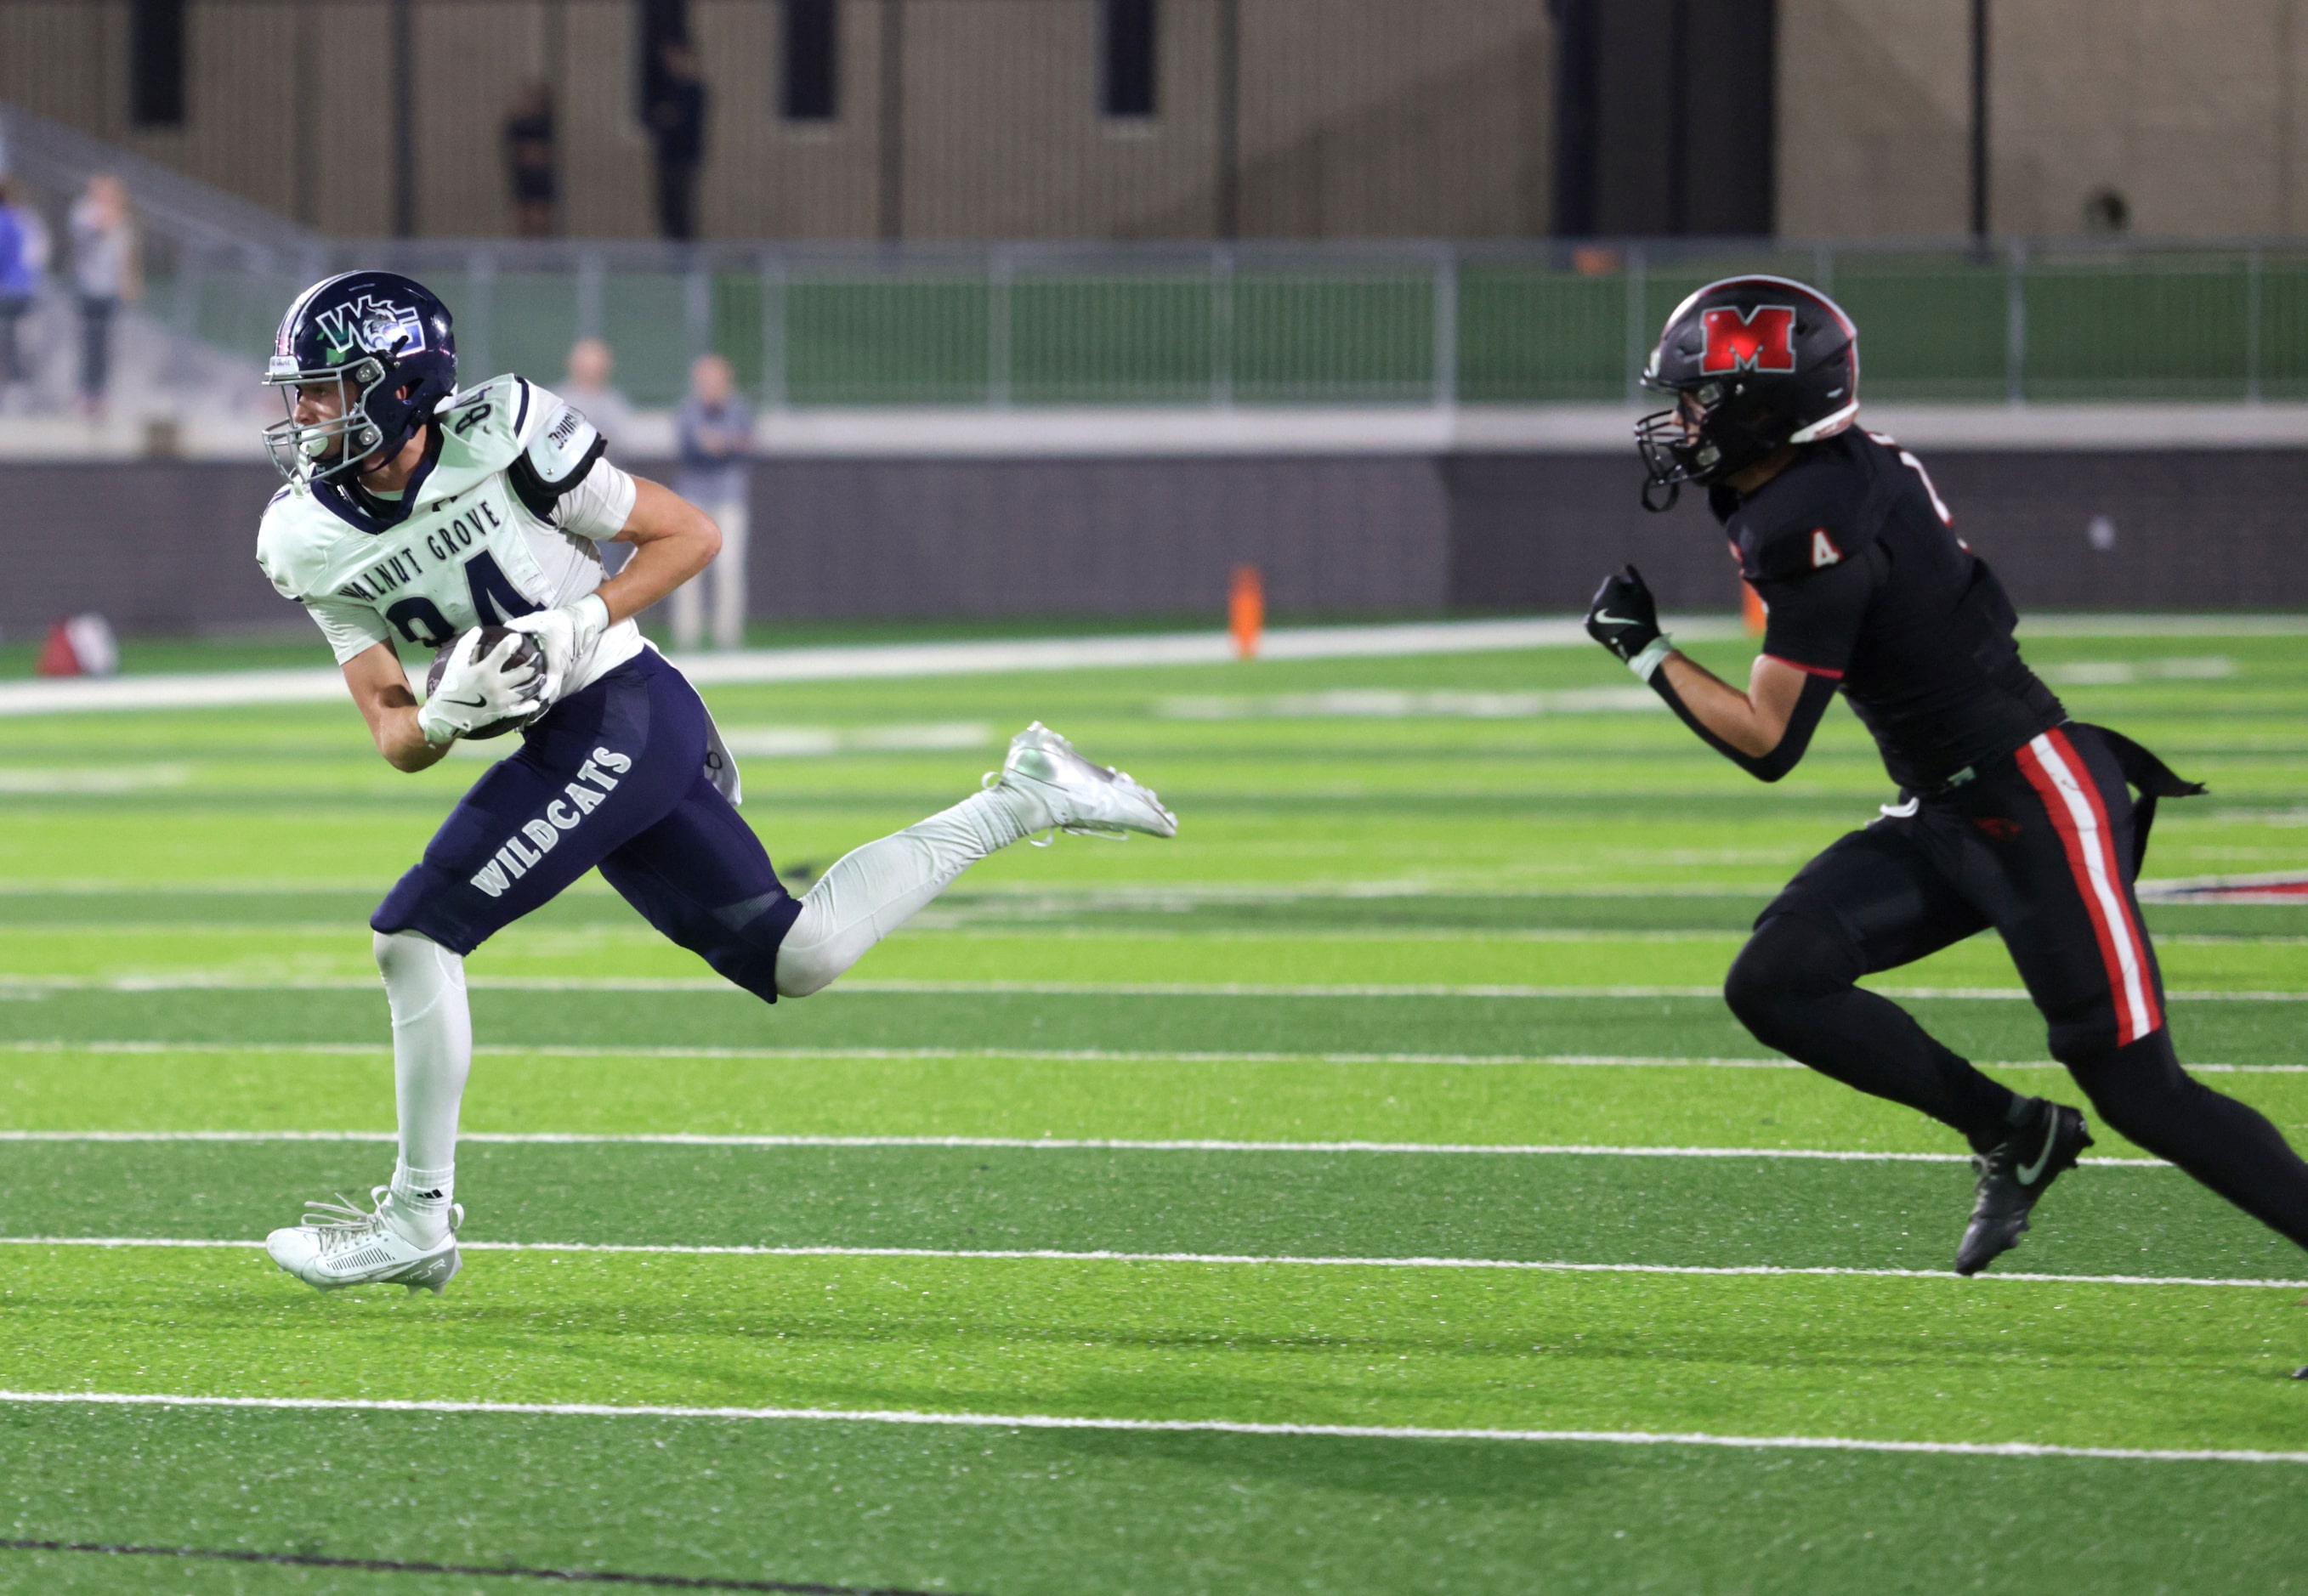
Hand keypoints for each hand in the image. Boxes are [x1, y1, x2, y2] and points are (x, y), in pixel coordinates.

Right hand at [417, 629, 542, 744]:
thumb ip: (467, 645)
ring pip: (526, 691)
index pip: (503, 652)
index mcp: (485, 671)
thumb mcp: (456, 663)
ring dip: (536, 683)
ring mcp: (502, 700)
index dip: (512, 642)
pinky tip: (536, 701)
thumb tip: (477, 629)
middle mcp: (497, 685)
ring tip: (543, 676)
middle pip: (523, 673)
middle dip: (534, 663)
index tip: (518, 637)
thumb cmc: (450, 685)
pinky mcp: (502, 712)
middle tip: (539, 657)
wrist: (447, 714)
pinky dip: (530, 705)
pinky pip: (521, 709)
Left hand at [505, 593, 608, 706]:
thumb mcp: (539, 620)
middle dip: (543, 702)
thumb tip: (504, 628)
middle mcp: (561, 667)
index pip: (553, 676)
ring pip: (554, 689)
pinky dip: (545, 693)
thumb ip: (522, 625)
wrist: (577, 622)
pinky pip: (554, 685)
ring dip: (544, 699)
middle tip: (527, 713)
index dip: (547, 688)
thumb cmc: (558, 621)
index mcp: (555, 656)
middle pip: (554, 689)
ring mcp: (562, 670)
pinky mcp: (560, 671)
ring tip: (528, 711)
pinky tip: (533, 699)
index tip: (539, 697)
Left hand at [1586, 565, 1662, 661]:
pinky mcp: (1590, 628)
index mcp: (1607, 590)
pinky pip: (1593, 617)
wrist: (1639, 645)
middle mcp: (1596, 601)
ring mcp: (1591, 615)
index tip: (1633, 598)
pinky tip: (1611, 624)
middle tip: (1629, 609)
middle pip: (1605, 592)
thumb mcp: (1644, 594)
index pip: (1612, 580)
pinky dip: (1600, 619)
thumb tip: (1626, 565)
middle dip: (1615, 596)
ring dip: (1608, 607)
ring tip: (1622, 618)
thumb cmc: (1644, 616)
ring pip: (1599, 604)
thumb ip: (1634, 577)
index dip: (1625, 587)